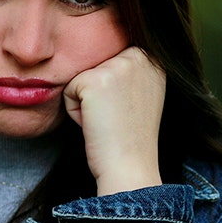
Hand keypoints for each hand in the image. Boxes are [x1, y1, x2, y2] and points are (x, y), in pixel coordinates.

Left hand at [63, 47, 165, 195]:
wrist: (130, 166)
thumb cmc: (130, 138)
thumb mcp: (141, 94)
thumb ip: (129, 71)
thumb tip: (105, 59)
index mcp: (153, 58)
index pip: (110, 62)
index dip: (112, 92)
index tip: (127, 112)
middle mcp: (140, 56)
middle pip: (95, 66)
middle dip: (98, 94)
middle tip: (116, 118)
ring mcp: (118, 65)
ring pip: (81, 78)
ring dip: (86, 102)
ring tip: (107, 121)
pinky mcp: (94, 79)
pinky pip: (68, 90)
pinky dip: (74, 112)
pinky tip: (96, 124)